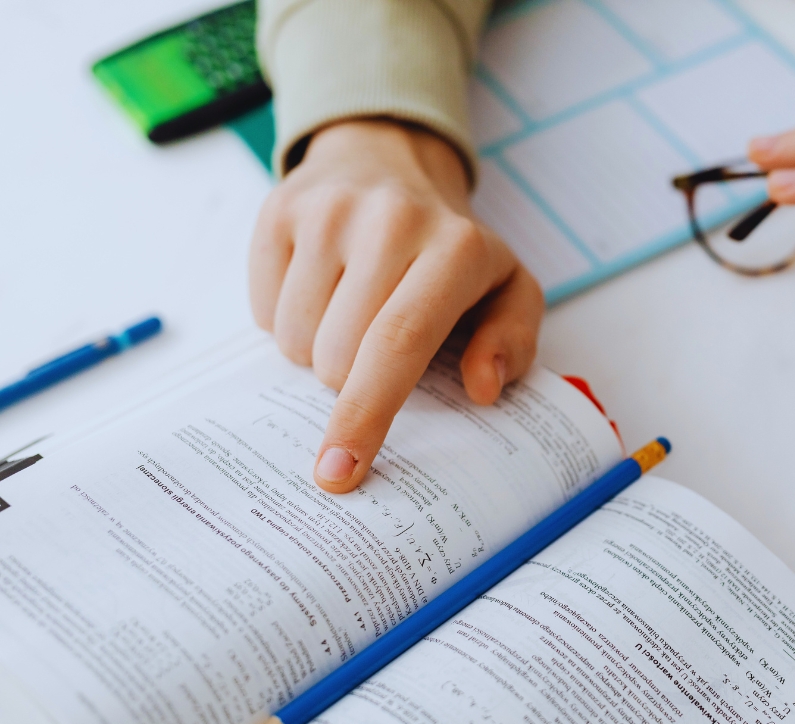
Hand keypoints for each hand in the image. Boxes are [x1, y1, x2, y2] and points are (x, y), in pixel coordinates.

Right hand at [248, 119, 542, 491]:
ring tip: (352, 309)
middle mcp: (391, 221)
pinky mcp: (279, 207)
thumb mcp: (508, 290)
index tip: (340, 473)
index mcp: (456, 249)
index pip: (399, 343)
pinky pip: (263, 310)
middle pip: (337, 355)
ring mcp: (328, 210)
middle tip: (377, 347)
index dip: (366, 415)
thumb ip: (512, 342)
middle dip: (350, 381)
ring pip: (294, 339)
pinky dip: (287, 318)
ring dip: (317, 349)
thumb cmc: (452, 250)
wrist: (391, 160)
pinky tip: (322, 286)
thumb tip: (482, 387)